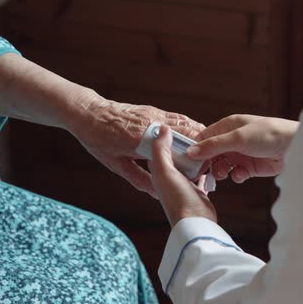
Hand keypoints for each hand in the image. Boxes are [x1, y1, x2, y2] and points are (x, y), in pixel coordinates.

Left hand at [69, 97, 204, 197]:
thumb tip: (156, 193)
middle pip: (184, 132)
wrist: (87, 113)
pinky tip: (196, 132)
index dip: (191, 156)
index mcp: (141, 141)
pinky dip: (189, 124)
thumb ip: (138, 179)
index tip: (205, 165)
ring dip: (198, 133)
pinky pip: (176, 117)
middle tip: (214, 155)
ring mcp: (153, 115)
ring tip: (210, 145)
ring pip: (184, 122)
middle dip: (201, 143)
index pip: (174, 148)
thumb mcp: (116, 165)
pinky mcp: (152, 110)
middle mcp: (150, 125)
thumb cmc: (98, 140)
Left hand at [149, 126, 215, 225]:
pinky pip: (202, 176)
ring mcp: (184, 185)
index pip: (160, 150)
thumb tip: (161, 128)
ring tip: (205, 144)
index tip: (176, 124)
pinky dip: (206, 169)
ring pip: (190, 165)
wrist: (195, 223)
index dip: (166, 137)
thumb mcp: (165, 171)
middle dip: (184, 146)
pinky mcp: (198, 191)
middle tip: (196, 132)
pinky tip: (212, 162)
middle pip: (177, 156)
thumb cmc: (177, 199)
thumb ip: (161, 150)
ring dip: (196, 156)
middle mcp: (170, 179)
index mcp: (159, 173)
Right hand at [187, 114, 297, 182]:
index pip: (204, 137)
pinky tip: (241, 175)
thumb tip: (191, 152)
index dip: (196, 150)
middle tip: (206, 173)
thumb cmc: (269, 134)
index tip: (189, 162)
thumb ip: (213, 146)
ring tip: (224, 174)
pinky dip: (236, 176)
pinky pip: (236, 174)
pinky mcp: (251, 166)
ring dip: (221, 171)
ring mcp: (242, 153)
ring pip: (223, 165)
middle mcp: (233, 139)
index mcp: (228, 126)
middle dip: (208, 164)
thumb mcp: (237, 138)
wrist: (295, 147)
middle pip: (212, 154)